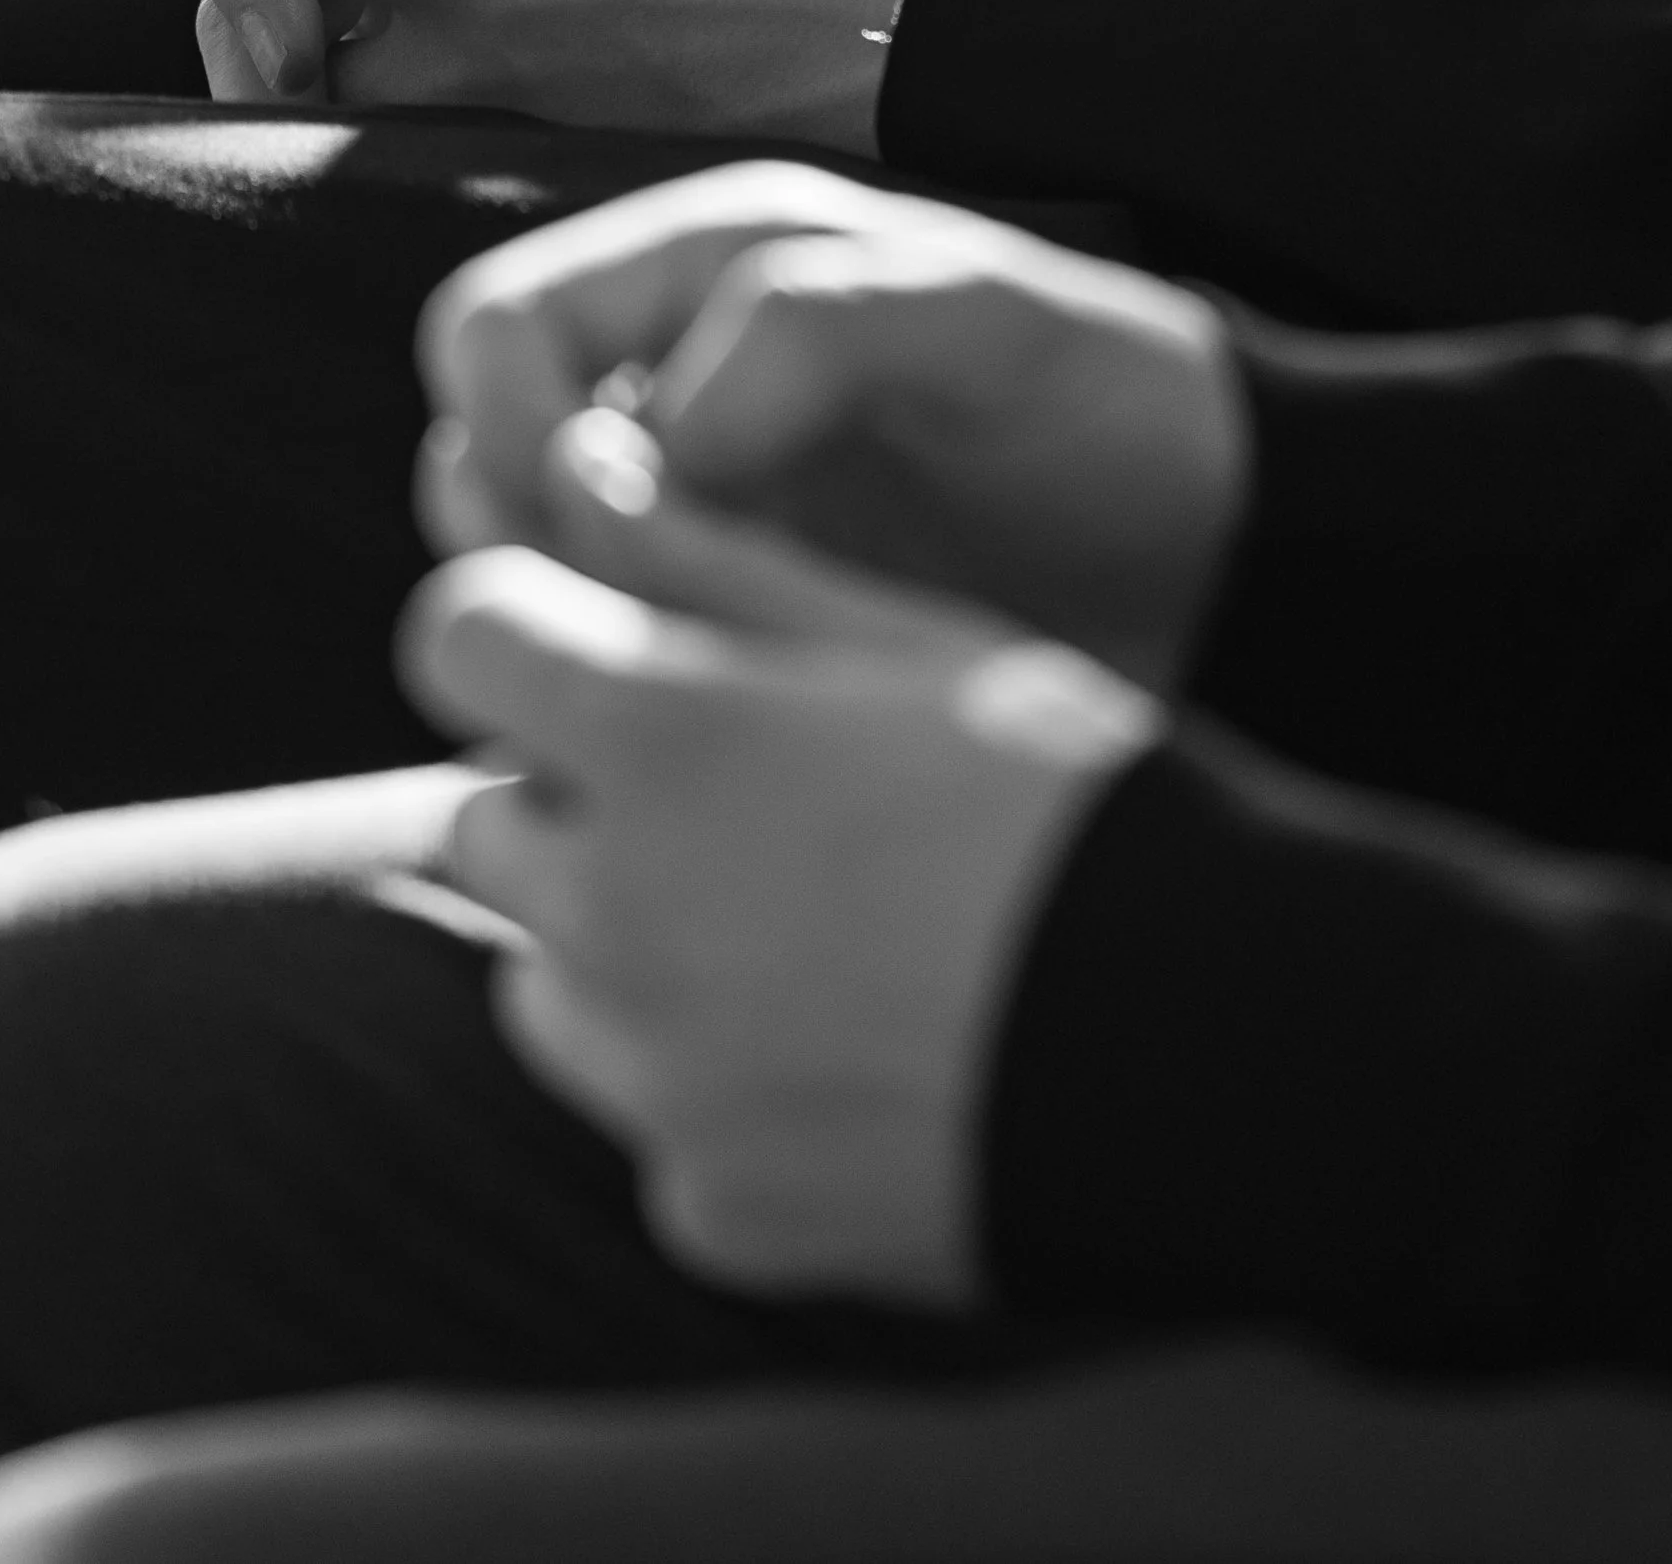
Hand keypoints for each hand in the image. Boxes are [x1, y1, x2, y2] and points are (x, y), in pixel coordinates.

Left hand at [404, 530, 1159, 1303]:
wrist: (1209, 1039)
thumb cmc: (1063, 789)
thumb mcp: (900, 636)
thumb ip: (711, 558)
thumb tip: (580, 472)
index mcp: (664, 736)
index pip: (461, 634)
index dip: (526, 621)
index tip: (609, 637)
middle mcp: (616, 909)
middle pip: (487, 814)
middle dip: (576, 789)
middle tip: (740, 789)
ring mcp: (653, 1077)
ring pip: (545, 976)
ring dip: (620, 934)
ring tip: (801, 920)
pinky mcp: (705, 1198)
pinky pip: (653, 1113)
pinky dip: (710, 1075)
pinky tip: (850, 1044)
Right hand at [418, 163, 1249, 689]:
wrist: (1226, 547)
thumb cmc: (1117, 403)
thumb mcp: (982, 321)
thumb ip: (808, 331)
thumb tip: (645, 443)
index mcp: (708, 275)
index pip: (494, 330)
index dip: (508, 418)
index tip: (600, 510)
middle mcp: (678, 387)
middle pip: (479, 461)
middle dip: (526, 542)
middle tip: (657, 610)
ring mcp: (703, 517)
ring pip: (532, 579)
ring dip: (577, 629)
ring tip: (707, 669)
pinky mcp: (736, 628)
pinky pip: (615, 666)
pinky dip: (632, 699)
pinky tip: (727, 729)